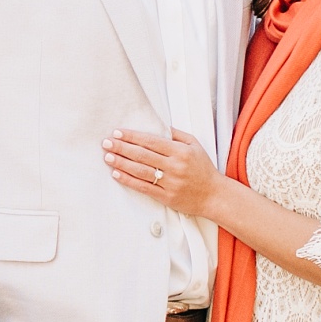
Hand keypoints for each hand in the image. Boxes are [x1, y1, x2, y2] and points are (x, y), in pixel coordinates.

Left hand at [104, 126, 224, 219]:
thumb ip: (177, 134)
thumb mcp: (195, 145)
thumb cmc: (203, 169)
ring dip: (122, 163)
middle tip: (106, 143)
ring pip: (141, 171)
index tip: (118, 132)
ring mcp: (170, 182)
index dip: (132, 136)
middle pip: (143, 155)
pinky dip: (128, 180)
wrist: (214, 196)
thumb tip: (159, 124)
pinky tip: (117, 174)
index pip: (151, 141)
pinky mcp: (167, 197)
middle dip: (122, 148)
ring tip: (108, 157)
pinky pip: (144, 187)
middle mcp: (175, 166)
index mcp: (181, 151)